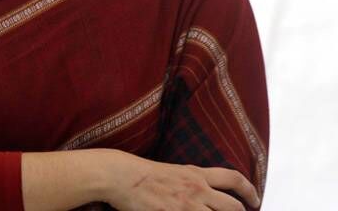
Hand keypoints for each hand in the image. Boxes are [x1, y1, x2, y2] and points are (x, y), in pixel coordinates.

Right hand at [100, 150, 260, 210]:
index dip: (249, 190)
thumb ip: (193, 180)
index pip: (233, 179)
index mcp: (196, 174)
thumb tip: (208, 192)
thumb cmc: (144, 174)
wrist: (122, 176)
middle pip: (233, 207)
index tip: (254, 200)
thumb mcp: (174, 171)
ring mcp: (187, 206)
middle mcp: (197, 189)